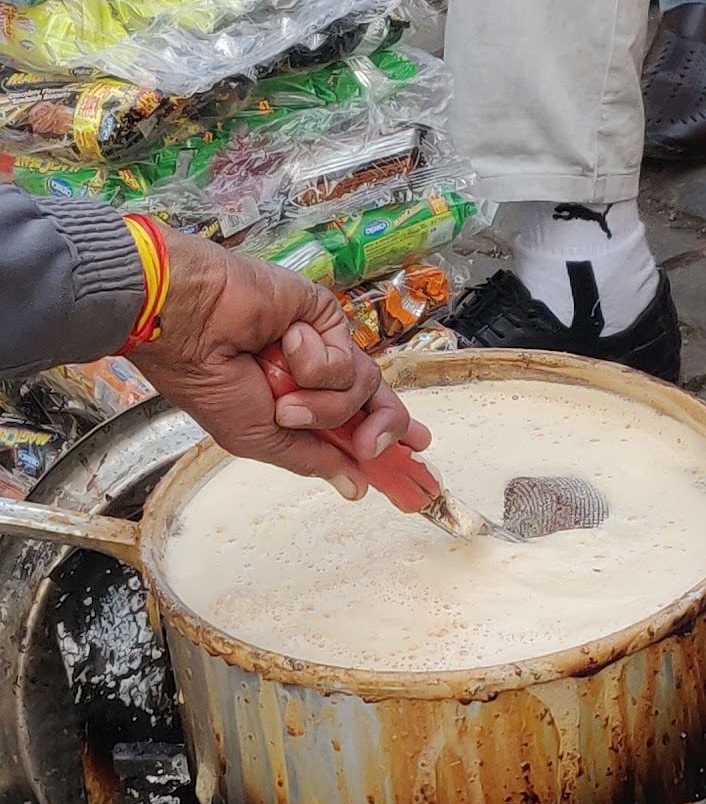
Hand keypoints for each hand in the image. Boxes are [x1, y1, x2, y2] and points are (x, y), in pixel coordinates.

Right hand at [130, 228, 430, 499]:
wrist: (191, 327)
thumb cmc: (209, 382)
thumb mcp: (261, 440)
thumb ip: (313, 460)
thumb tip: (354, 487)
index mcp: (300, 402)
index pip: (358, 420)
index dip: (388, 435)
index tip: (417, 453)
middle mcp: (316, 374)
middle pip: (378, 402)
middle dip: (383, 427)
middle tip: (369, 445)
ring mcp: (323, 343)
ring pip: (362, 387)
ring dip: (323, 403)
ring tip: (284, 399)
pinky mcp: (327, 316)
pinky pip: (346, 357)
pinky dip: (315, 363)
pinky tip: (284, 344)